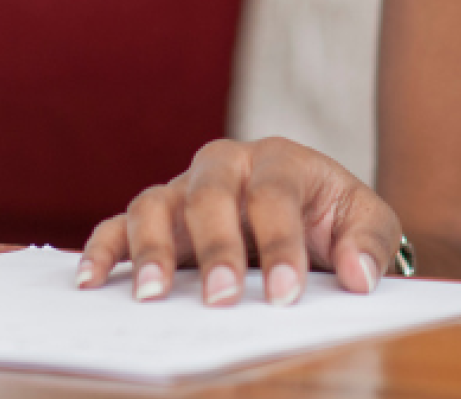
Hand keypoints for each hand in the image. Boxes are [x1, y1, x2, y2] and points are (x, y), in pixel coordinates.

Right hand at [76, 138, 402, 306]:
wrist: (307, 209)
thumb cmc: (332, 215)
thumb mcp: (365, 220)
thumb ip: (368, 244)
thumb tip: (358, 278)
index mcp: (279, 160)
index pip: (274, 197)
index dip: (280, 245)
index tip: (285, 295)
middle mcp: (224, 166)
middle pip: (210, 193)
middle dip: (216, 248)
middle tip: (223, 299)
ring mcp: (184, 189)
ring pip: (155, 204)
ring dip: (151, 249)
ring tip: (153, 296)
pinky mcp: (158, 216)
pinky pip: (119, 225)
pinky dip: (102, 249)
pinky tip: (91, 281)